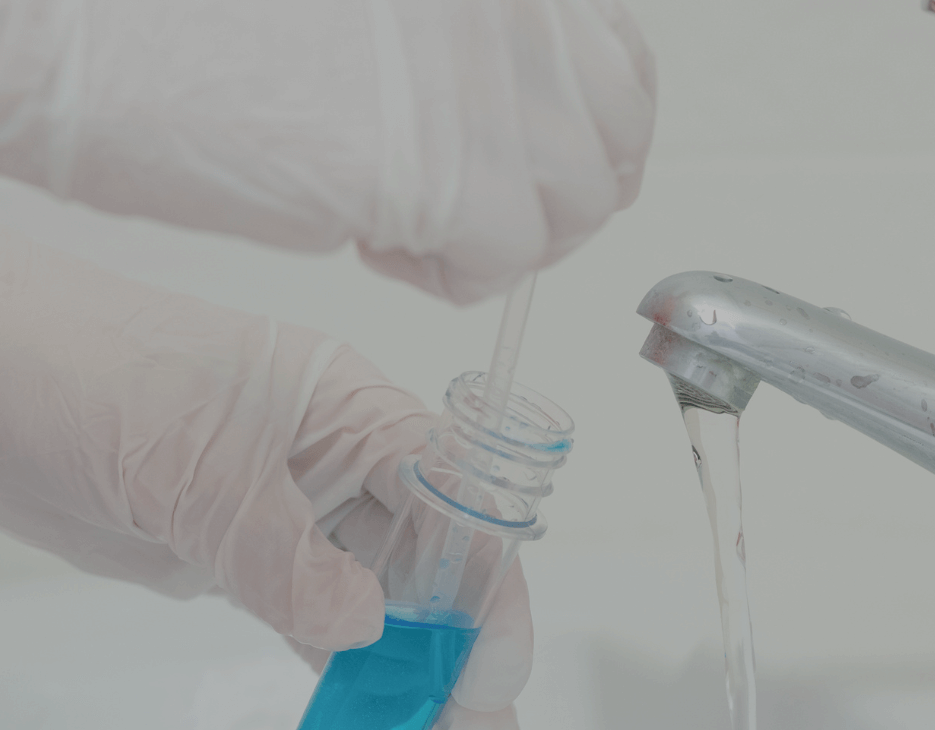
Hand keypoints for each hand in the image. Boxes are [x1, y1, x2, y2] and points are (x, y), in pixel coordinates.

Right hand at [0, 0, 655, 304]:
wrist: (94, 39)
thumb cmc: (200, 19)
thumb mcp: (386, 13)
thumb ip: (471, 47)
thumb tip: (532, 118)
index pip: (617, 62)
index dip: (590, 130)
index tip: (552, 164)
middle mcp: (521, 11)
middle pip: (612, 139)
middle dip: (555, 195)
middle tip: (474, 210)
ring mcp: (498, 85)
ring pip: (573, 206)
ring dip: (497, 236)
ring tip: (402, 217)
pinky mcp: (460, 174)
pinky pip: (507, 264)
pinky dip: (450, 275)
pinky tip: (374, 238)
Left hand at [0, 228, 533, 729]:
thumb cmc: (90, 364)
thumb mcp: (200, 465)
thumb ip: (284, 554)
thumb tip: (360, 624)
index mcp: (354, 412)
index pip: (457, 501)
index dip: (487, 586)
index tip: (488, 668)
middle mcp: (340, 463)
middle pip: (431, 561)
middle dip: (462, 647)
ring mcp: (294, 513)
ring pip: (378, 601)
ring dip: (411, 672)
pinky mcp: (245, 557)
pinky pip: (312, 623)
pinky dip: (342, 672)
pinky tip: (369, 715)